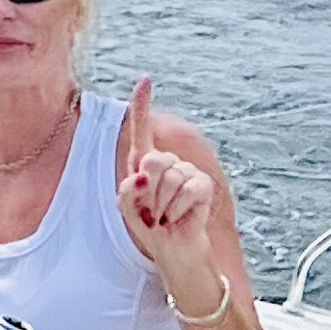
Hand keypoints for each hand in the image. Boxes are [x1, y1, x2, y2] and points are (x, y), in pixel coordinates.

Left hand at [116, 77, 224, 299]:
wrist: (171, 249)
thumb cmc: (147, 224)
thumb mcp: (127, 207)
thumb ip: (129, 189)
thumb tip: (145, 176)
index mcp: (145, 162)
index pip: (143, 130)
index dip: (142, 105)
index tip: (145, 80)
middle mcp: (169, 162)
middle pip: (152, 160)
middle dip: (146, 191)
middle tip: (149, 211)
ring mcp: (188, 172)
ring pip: (170, 177)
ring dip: (160, 205)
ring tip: (163, 217)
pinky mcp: (203, 185)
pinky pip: (187, 190)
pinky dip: (176, 209)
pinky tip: (176, 219)